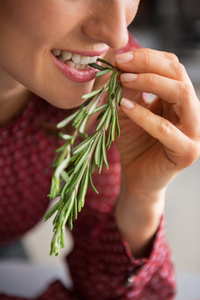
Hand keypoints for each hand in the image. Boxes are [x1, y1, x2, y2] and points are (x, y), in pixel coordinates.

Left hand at [114, 48, 199, 254]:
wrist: (136, 177)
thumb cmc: (133, 143)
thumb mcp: (126, 110)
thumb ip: (125, 89)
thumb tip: (121, 65)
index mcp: (179, 99)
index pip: (171, 66)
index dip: (147, 57)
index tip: (120, 57)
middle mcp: (191, 111)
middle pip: (179, 74)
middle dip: (149, 64)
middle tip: (122, 63)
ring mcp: (193, 131)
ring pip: (181, 94)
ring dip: (151, 82)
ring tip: (125, 79)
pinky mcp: (186, 151)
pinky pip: (166, 128)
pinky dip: (144, 115)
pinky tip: (125, 106)